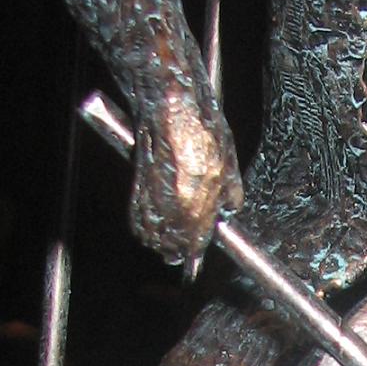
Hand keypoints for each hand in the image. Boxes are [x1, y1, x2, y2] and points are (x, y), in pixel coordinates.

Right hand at [130, 87, 242, 271]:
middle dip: (176, 250)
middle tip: (182, 251)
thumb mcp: (229, 164)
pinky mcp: (135, 188)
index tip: (196, 258)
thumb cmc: (202, 131)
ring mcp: (150, 200)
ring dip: (159, 241)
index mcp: (198, 209)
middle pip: (170, 247)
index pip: (195, 245)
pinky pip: (139, 219)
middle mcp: (172, 211)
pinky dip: (145, 226)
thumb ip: (231, 193)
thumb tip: (231, 209)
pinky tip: (153, 224)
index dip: (197, 252)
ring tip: (167, 242)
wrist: (170, 108)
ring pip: (152, 236)